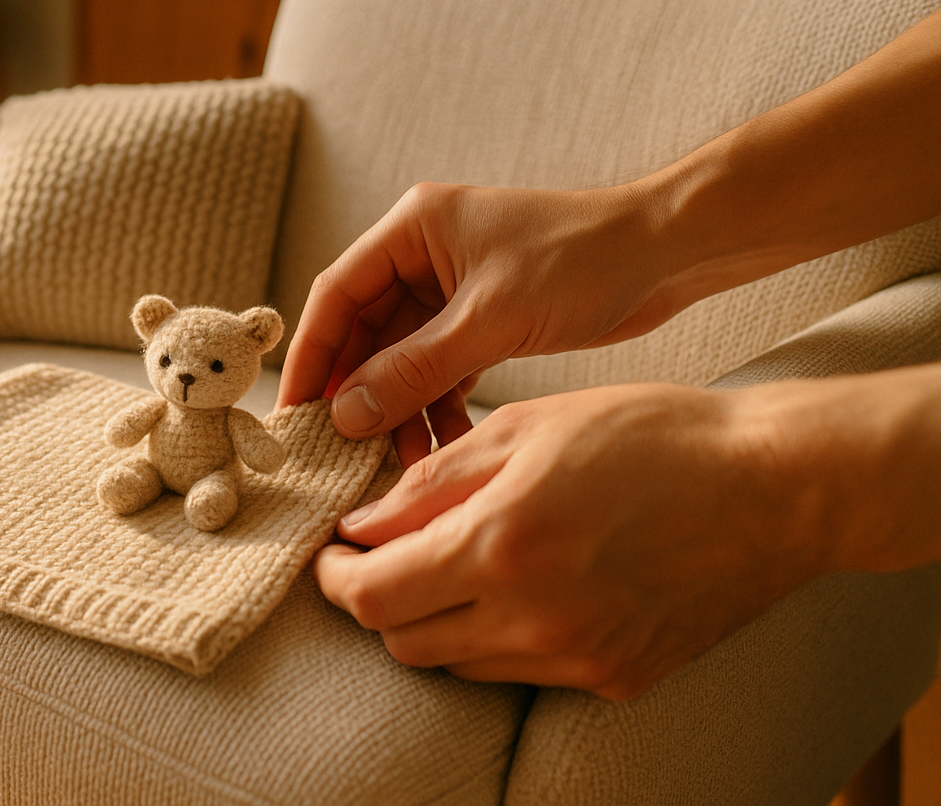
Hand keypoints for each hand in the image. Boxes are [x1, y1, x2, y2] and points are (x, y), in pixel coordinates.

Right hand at [277, 182, 692, 453]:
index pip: (337, 294)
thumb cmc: (583, 261)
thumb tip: (346, 413)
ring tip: (400, 465)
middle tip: (340, 452)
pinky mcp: (481, 320)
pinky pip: (440, 370)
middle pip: (364, 332)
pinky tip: (444, 447)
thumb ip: (415, 368)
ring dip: (400, 410)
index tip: (294, 413)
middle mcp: (422, 254)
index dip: (312, 356)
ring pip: (402, 359)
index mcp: (412, 228)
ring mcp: (451, 289)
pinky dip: (437, 407)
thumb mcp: (489, 319)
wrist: (666, 255)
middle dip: (358, 394)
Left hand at [314, 383, 828, 698]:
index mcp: (502, 546)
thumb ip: (429, 483)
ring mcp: (577, 658)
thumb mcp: (523, 428)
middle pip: (404, 642)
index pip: (372, 596)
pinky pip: (519, 673)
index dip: (335, 577)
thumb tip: (361, 525)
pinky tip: (515, 587)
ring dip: (431, 620)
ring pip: (457, 664)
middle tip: (376, 555)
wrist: (771, 486)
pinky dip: (493, 637)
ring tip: (447, 563)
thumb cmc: (649, 436)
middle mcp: (534, 619)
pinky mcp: (614, 678)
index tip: (334, 551)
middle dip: (374, 600)